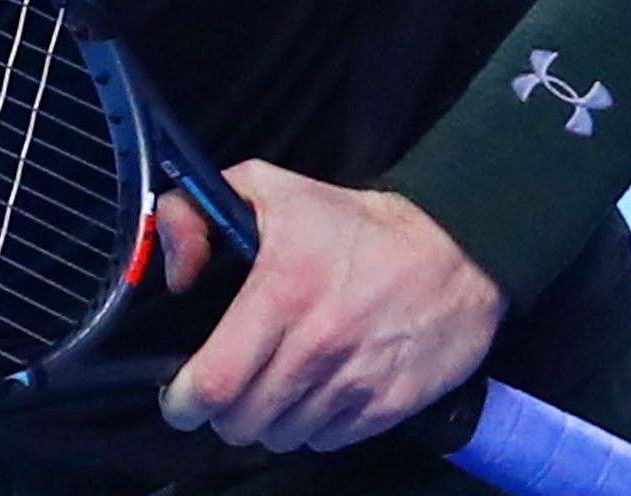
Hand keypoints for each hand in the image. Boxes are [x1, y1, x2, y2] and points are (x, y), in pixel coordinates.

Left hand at [155, 161, 505, 453]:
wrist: (455, 250)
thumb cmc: (353, 223)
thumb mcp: (268, 188)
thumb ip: (196, 213)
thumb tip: (175, 272)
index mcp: (281, 291)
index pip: (214, 381)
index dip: (183, 402)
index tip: (178, 398)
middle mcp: (317, 345)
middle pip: (242, 421)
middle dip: (223, 412)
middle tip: (229, 388)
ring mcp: (355, 382)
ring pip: (282, 438)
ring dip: (267, 421)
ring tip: (274, 387)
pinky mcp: (387, 406)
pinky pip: (326, 442)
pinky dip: (311, 427)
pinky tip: (315, 393)